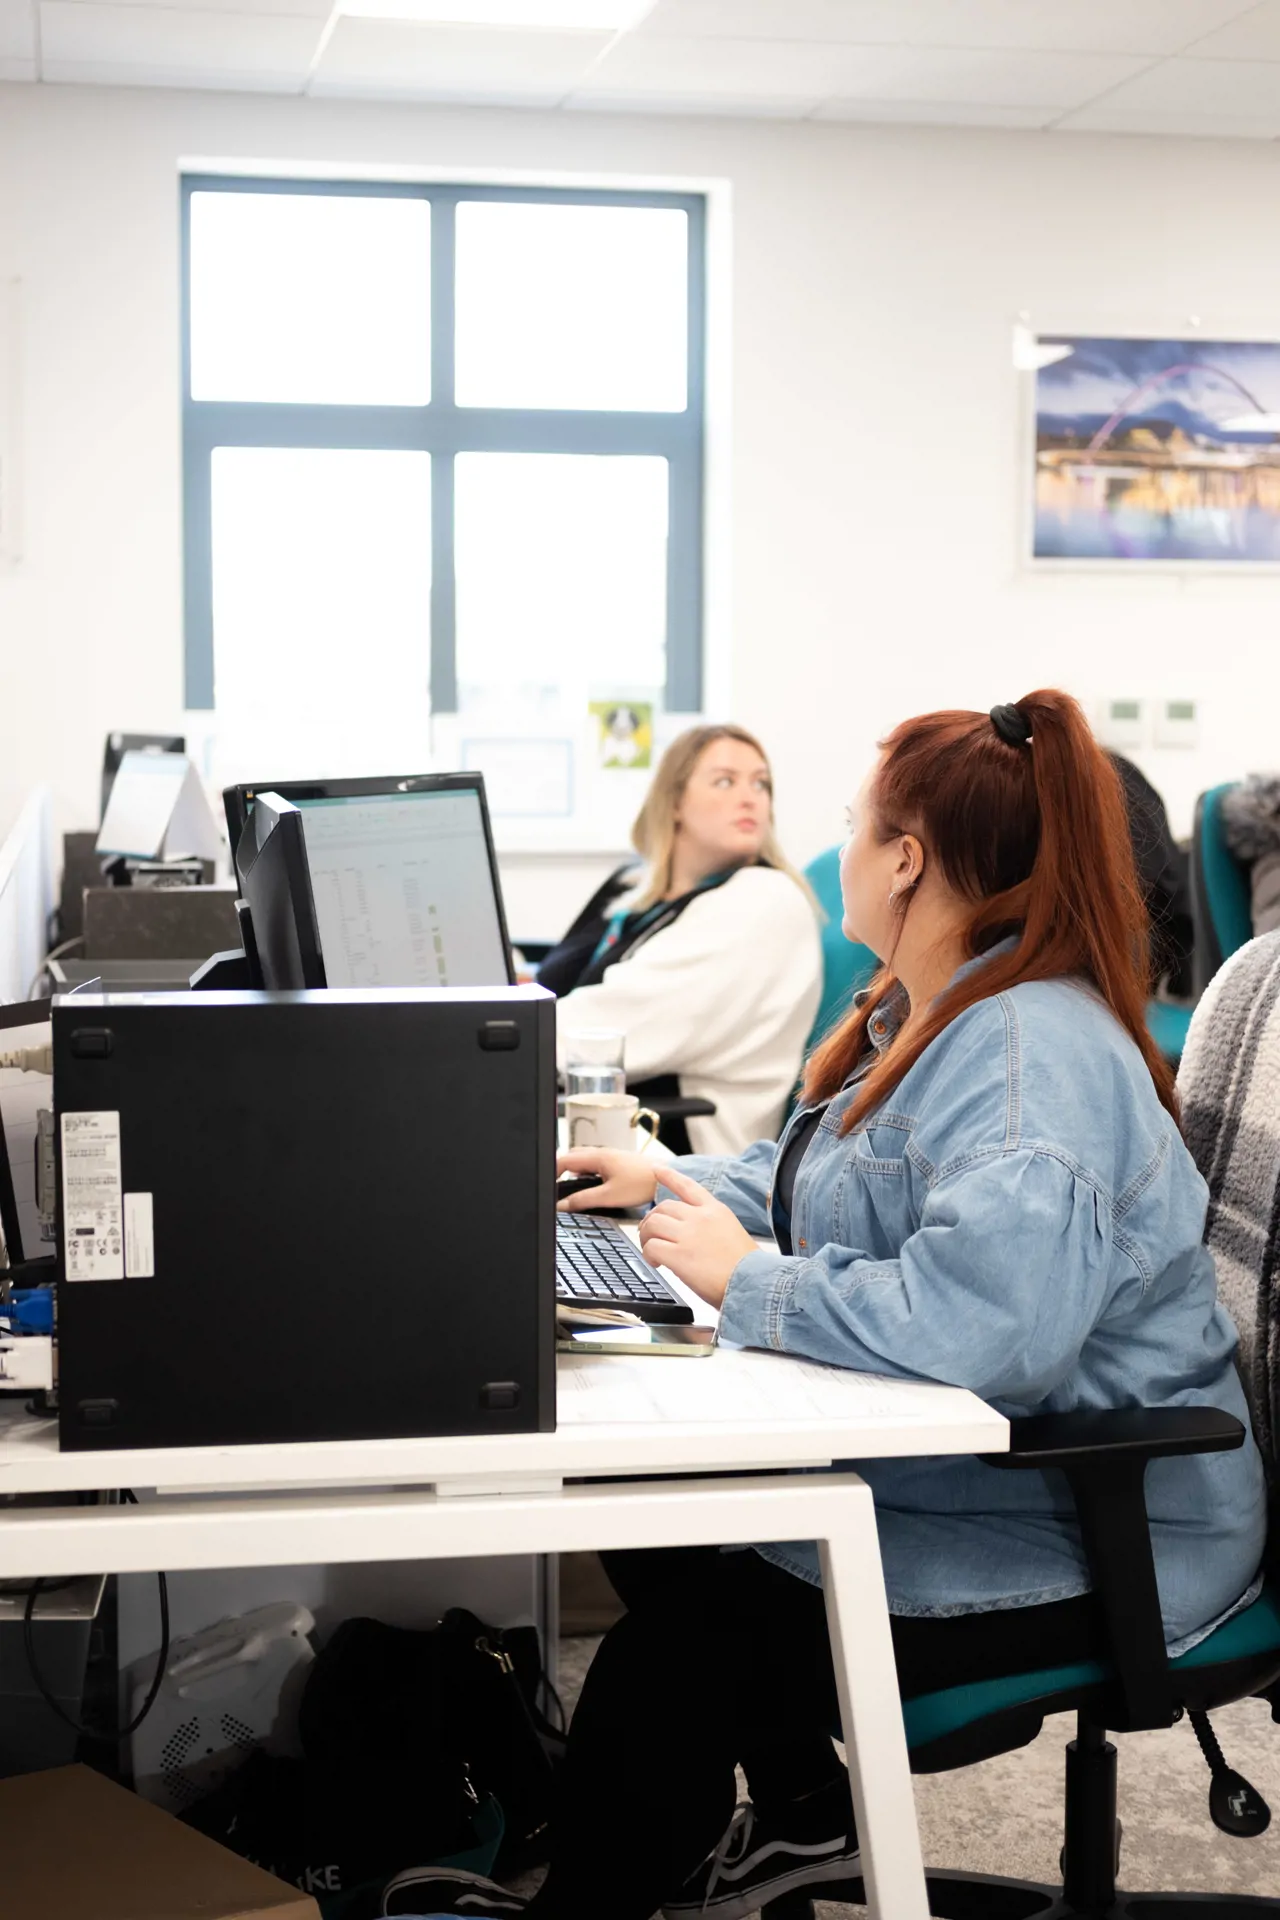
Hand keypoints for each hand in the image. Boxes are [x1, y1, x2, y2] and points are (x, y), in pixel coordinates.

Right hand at [556, 1148, 659, 1211]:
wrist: (664, 1179)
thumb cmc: (642, 1183)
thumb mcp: (609, 1196)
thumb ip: (583, 1200)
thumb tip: (563, 1205)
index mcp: (597, 1157)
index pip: (564, 1159)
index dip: (553, 1172)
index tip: (549, 1185)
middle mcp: (602, 1152)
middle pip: (572, 1156)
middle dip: (561, 1170)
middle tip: (557, 1187)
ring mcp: (610, 1155)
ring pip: (584, 1159)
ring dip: (575, 1171)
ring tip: (573, 1188)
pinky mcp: (617, 1161)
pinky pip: (594, 1163)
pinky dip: (587, 1172)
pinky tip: (592, 1185)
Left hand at [638, 1166, 756, 1309]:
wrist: (753, 1282)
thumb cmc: (747, 1267)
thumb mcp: (732, 1232)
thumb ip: (710, 1226)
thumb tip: (691, 1235)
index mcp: (715, 1210)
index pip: (687, 1186)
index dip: (669, 1176)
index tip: (655, 1169)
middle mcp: (700, 1217)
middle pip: (663, 1207)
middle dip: (651, 1220)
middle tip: (648, 1235)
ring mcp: (688, 1235)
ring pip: (653, 1223)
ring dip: (646, 1237)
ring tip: (650, 1250)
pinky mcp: (679, 1255)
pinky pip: (651, 1247)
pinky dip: (648, 1255)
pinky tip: (656, 1264)